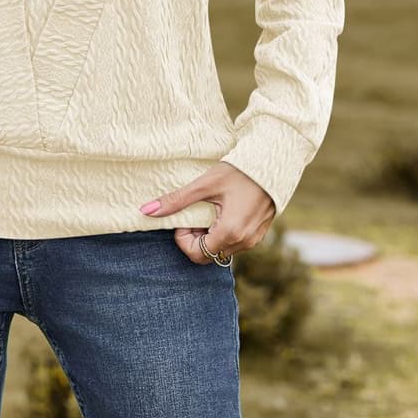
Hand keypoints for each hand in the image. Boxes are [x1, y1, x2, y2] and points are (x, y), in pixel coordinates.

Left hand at [138, 161, 275, 264]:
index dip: (184, 239)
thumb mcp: (204, 184)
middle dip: (195, 238)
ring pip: (221, 250)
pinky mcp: (258, 234)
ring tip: (209, 210)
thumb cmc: (239, 171)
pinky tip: (223, 211)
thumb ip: (176, 201)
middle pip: (208, 255)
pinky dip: (223, 233)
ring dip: (209, 236)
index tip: (185, 219)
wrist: (272, 163)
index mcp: (230, 232)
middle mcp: (244, 242)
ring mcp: (254, 240)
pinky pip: (234, 243)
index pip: (196, 254)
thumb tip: (145, 211)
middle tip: (194, 214)